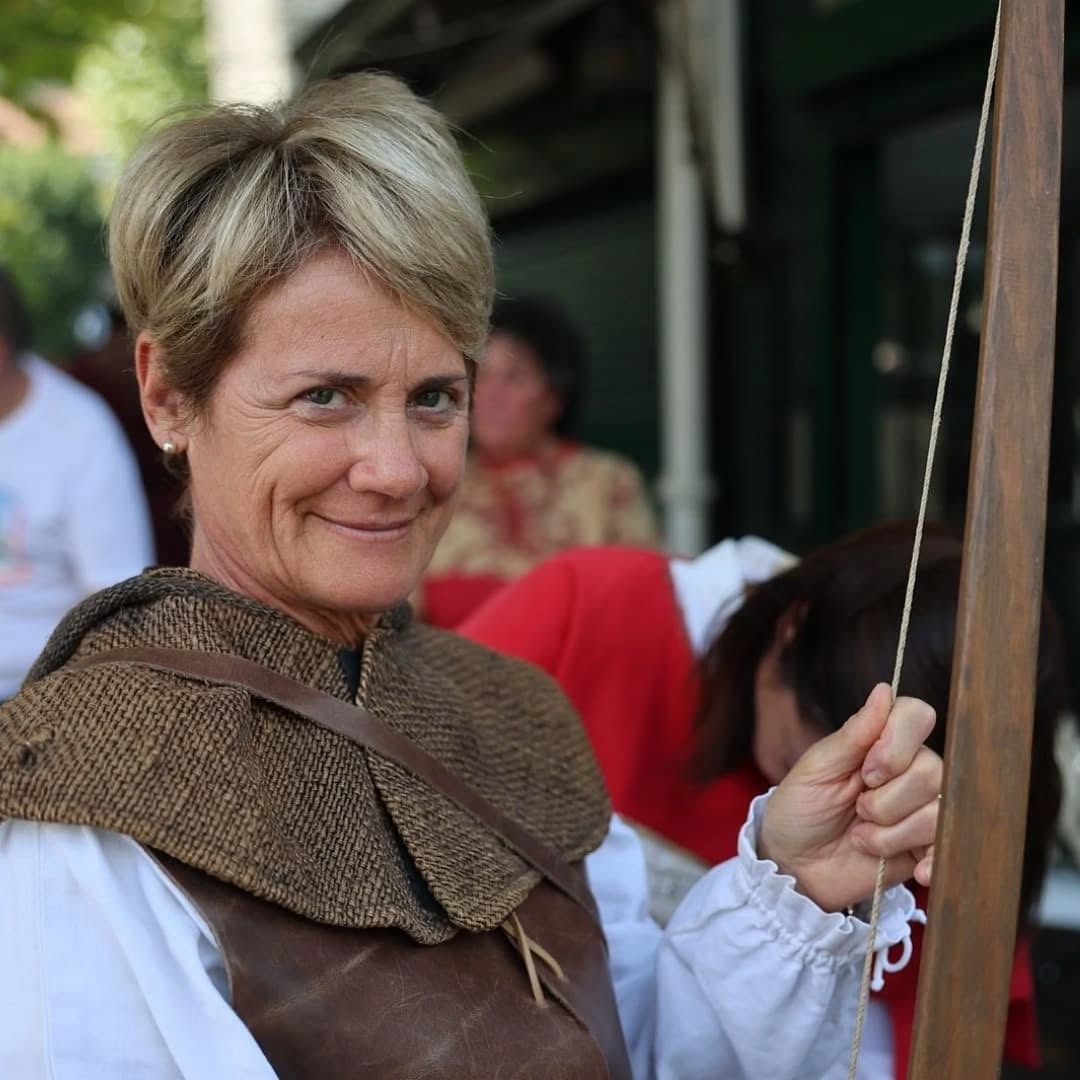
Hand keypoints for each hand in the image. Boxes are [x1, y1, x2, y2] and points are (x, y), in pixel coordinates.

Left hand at [758, 683, 940, 912]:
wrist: (794, 867)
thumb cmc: (799, 810)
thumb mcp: (816, 769)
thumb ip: (854, 734)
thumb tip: (884, 691)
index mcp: (879, 743)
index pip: (917, 716)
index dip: (897, 744)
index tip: (866, 771)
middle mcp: (908, 771)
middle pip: (932, 769)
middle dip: (885, 799)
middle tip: (856, 810)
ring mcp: (920, 810)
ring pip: (937, 812)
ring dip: (891, 833)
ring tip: (862, 838)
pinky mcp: (927, 848)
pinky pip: (949, 848)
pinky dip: (932, 860)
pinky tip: (914, 868)